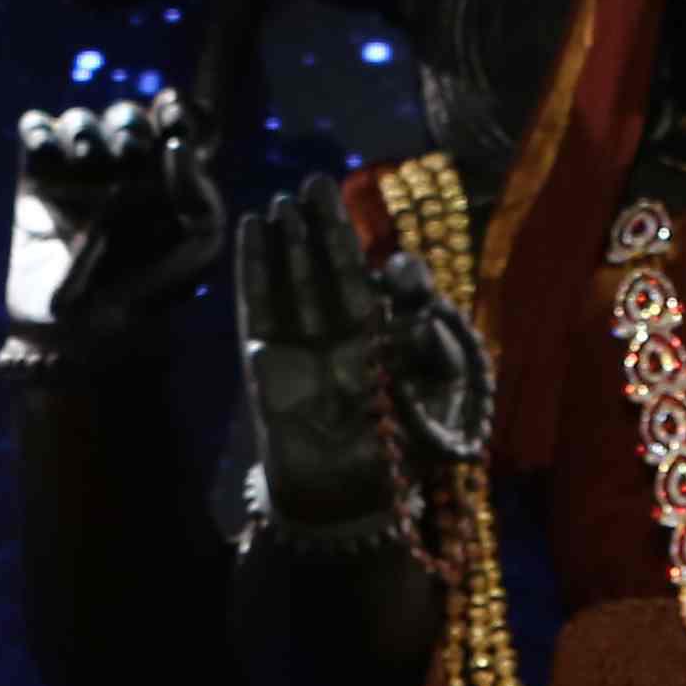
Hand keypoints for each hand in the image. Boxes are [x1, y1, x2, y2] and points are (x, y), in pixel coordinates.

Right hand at [6, 86, 229, 354]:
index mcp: (171, 181)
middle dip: (129, 126)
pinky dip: (40, 130)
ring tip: (88, 161)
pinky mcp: (37, 181)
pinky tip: (49, 155)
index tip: (174, 119)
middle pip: (128, 116)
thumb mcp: (197, 247)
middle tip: (128, 155)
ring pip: (81, 119)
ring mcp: (80, 176)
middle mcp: (126, 173)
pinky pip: (36, 131)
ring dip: (87, 131)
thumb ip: (200, 193)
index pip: (178, 121)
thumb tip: (178, 143)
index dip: (176, 109)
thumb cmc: (152, 294)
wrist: (84, 330)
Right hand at [237, 179, 485, 539]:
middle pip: (334, 270)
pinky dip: (254, 267)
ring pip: (295, 279)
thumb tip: (425, 312)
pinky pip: (258, 304)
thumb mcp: (432, 413)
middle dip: (327, 228)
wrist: (340, 503)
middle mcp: (344, 336)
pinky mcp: (264, 359)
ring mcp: (302, 344)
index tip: (399, 269)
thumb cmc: (394, 462)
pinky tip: (252, 227)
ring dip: (290, 238)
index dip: (392, 273)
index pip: (388, 292)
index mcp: (389, 344)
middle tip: (317, 181)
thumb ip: (433, 361)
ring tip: (285, 199)